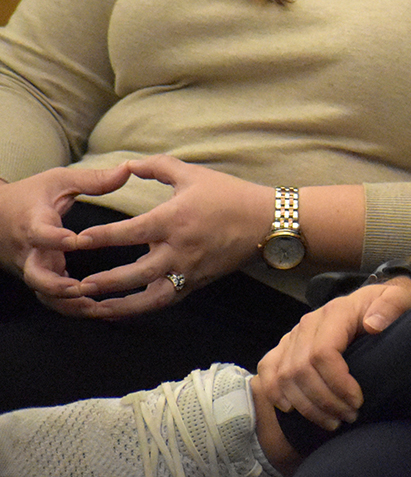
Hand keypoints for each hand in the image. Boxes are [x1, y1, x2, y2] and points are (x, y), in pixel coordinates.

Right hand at [0, 163, 132, 314]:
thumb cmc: (31, 195)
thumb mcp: (59, 181)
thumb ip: (93, 179)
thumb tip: (128, 169)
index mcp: (33, 223)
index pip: (40, 234)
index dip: (56, 239)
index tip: (78, 241)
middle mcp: (29, 251)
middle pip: (35, 276)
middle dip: (57, 286)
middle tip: (84, 288)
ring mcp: (31, 267)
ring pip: (43, 294)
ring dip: (68, 304)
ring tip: (98, 309)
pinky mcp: (37, 277)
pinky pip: (50, 298)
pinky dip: (70, 307)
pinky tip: (98, 311)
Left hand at [67, 156, 271, 317]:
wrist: (267, 223)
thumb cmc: (230, 195)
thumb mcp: (194, 175)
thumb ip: (158, 167)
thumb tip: (127, 165)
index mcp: (176, 220)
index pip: (130, 232)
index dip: (101, 237)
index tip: (76, 240)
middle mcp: (180, 250)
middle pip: (135, 273)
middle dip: (104, 281)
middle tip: (77, 285)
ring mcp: (189, 270)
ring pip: (149, 297)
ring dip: (119, 305)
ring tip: (93, 307)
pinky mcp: (197, 283)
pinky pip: (165, 301)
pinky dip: (141, 308)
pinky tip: (121, 311)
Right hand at [257, 279, 410, 429]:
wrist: (374, 302)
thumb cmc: (389, 306)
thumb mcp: (401, 298)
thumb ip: (392, 306)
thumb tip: (372, 325)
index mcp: (335, 312)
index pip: (323, 353)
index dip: (337, 383)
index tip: (357, 401)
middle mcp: (309, 323)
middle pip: (301, 370)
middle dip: (324, 401)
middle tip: (348, 417)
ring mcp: (294, 335)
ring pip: (284, 376)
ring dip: (306, 406)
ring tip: (332, 420)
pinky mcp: (285, 346)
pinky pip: (268, 369)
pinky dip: (275, 392)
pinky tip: (292, 409)